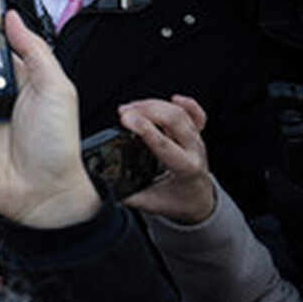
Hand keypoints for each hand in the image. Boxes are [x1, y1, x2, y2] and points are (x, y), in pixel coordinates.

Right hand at [120, 95, 215, 224]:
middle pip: (174, 120)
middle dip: (146, 111)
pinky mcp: (197, 135)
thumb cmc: (178, 202)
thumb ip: (127, 194)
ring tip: (132, 108)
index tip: (124, 119)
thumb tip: (103, 183)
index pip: (164, 144)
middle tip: (123, 112)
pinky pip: (197, 115)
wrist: (199, 202)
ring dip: (154, 105)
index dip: (143, 128)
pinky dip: (186, 104)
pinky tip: (174, 98)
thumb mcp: (150, 203)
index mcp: (185, 169)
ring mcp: (197, 141)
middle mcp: (195, 151)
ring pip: (180, 113)